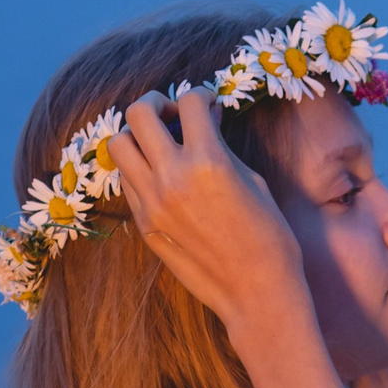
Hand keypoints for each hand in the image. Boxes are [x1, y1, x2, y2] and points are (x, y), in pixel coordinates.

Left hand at [110, 89, 310, 336]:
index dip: (201, 95)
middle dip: (156, 103)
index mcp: (208, 162)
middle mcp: (172, 177)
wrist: (255, 292)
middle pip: (138, 114)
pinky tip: (162, 175)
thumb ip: (222, 146)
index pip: (189, 102)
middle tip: (173, 113)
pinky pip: (127, 180)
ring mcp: (152, 202)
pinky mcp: (145, 223)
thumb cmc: (269, 235)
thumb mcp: (253, 180)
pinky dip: (139, 167)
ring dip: (138, 135)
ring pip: (118, 145)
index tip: (207, 104)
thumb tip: (207, 119)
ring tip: (160, 144)